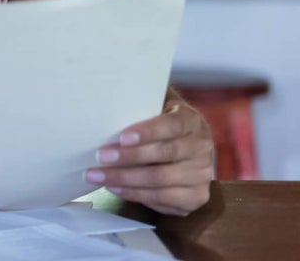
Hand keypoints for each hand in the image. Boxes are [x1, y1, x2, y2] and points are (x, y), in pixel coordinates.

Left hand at [85, 100, 213, 215]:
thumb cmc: (161, 124)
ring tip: (98, 176)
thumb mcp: (157, 106)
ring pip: (161, 180)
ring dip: (125, 179)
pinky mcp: (196, 197)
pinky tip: (114, 188)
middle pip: (165, 154)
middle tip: (100, 157)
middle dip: (129, 157)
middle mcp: (201, 148)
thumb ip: (141, 103)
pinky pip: (163, 199)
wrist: (187, 148)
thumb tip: (107, 99)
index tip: (122, 137)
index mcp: (192, 121)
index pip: (172, 125)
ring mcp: (201, 175)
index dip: (148, 132)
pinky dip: (135, 194)